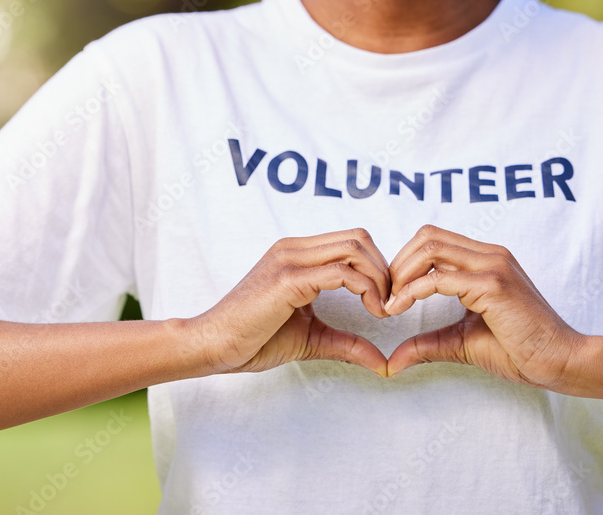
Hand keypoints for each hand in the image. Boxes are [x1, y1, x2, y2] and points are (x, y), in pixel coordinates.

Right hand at [192, 229, 390, 376]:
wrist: (213, 345)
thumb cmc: (254, 339)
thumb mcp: (312, 337)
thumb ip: (348, 343)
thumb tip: (384, 363)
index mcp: (297, 254)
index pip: (352, 242)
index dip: (377, 268)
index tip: (385, 303)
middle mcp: (294, 248)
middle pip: (359, 239)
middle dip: (384, 270)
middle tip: (389, 305)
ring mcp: (290, 259)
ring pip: (354, 249)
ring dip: (379, 278)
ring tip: (381, 310)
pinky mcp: (288, 279)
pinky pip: (340, 273)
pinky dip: (367, 290)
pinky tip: (371, 312)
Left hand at [385, 226, 585, 388]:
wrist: (560, 362)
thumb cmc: (520, 351)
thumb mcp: (462, 342)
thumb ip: (428, 343)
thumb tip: (392, 362)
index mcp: (485, 260)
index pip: (432, 240)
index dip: (404, 263)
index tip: (391, 296)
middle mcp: (489, 254)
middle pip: (426, 236)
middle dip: (397, 264)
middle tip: (386, 297)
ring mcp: (492, 265)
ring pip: (430, 247)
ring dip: (401, 273)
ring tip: (391, 303)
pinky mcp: (493, 284)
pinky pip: (439, 278)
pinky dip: (412, 291)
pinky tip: (401, 309)